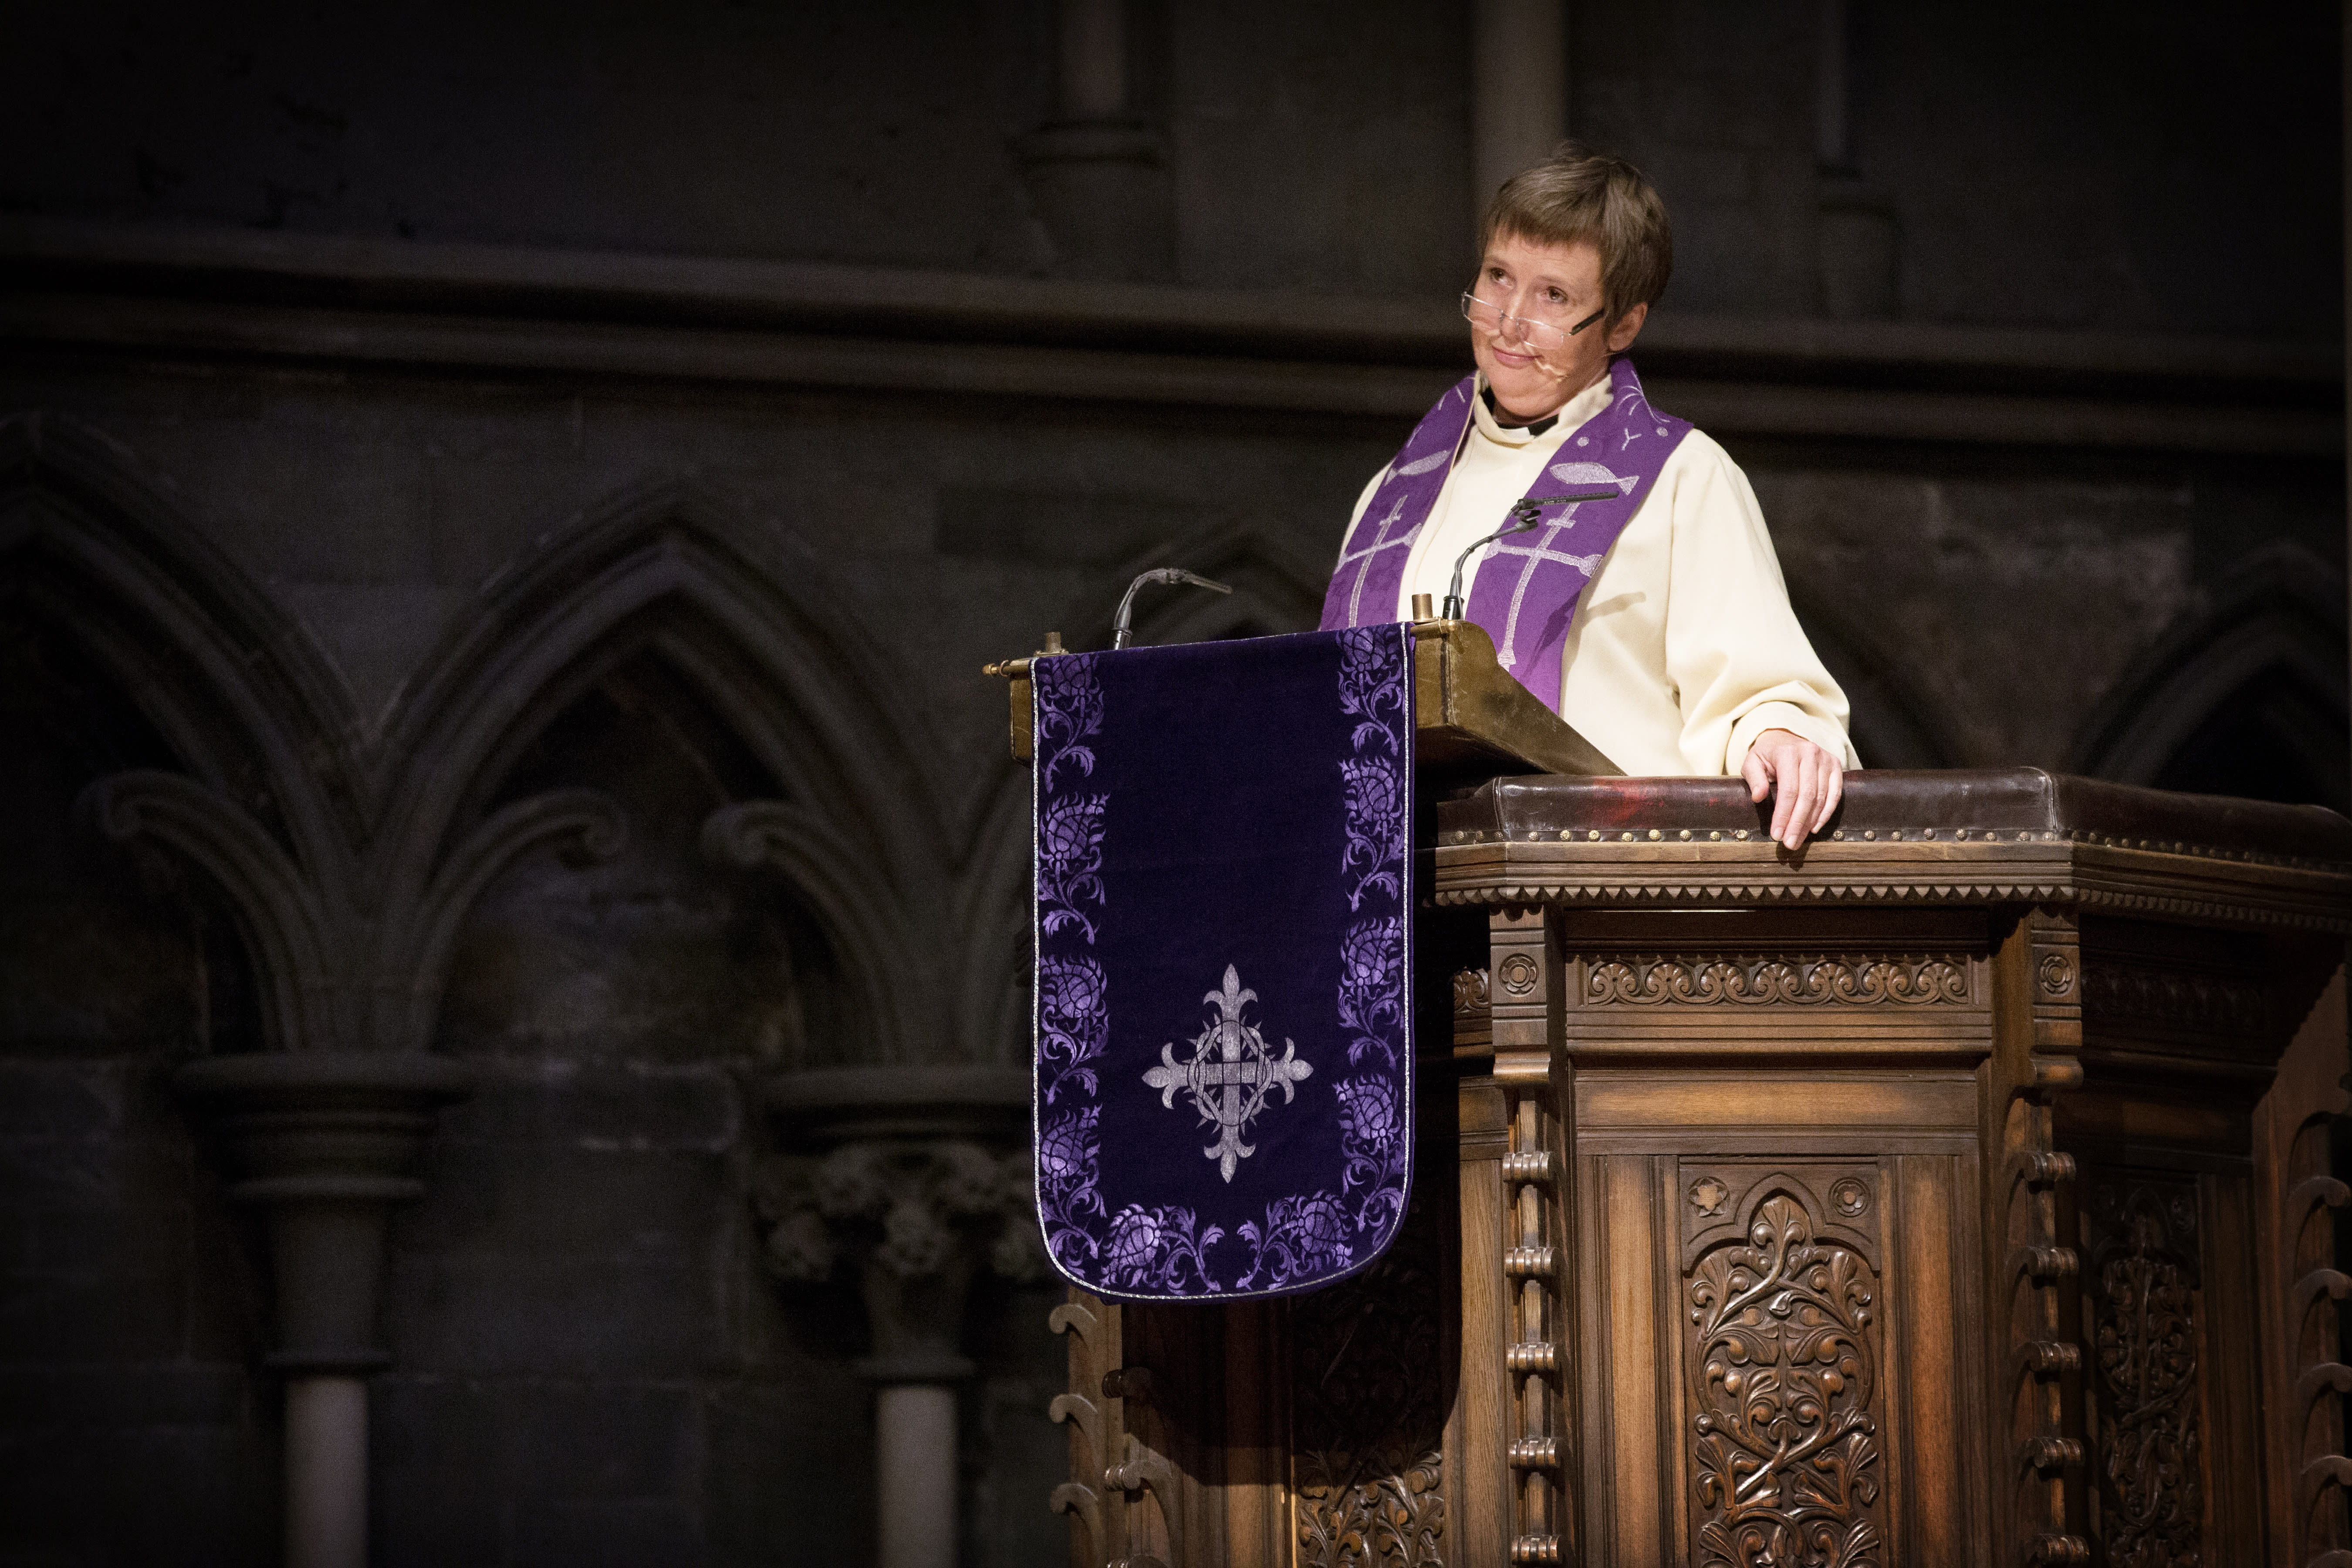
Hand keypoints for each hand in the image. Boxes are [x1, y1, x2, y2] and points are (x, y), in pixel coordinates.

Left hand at [1740, 728, 1843, 851]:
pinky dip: (1826, 813)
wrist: (1784, 738)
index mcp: (1788, 752)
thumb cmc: (1766, 755)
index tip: (1776, 835)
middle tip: (1789, 843)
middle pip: (1807, 796)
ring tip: (1798, 839)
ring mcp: (1826, 759)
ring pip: (1821, 797)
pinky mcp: (1836, 765)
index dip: (1783, 815)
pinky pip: (1835, 794)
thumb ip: (1754, 778)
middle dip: (1797, 823)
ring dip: (1810, 822)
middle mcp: (1810, 753)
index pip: (1788, 790)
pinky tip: (1814, 828)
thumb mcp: (1752, 762)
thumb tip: (1758, 797)